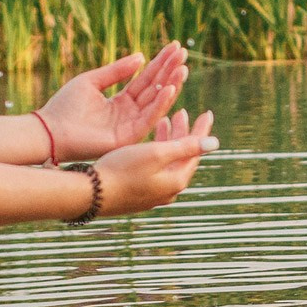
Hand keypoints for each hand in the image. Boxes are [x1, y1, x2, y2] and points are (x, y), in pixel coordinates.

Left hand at [35, 43, 189, 160]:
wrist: (50, 130)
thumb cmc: (65, 107)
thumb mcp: (92, 81)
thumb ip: (117, 70)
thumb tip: (141, 56)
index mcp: (120, 101)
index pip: (146, 79)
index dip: (160, 63)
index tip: (175, 47)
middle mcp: (129, 114)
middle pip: (155, 89)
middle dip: (170, 71)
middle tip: (183, 54)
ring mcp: (130, 126)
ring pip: (157, 103)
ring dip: (171, 85)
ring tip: (182, 68)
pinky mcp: (128, 138)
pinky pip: (149, 119)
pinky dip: (161, 104)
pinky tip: (169, 88)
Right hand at [91, 109, 217, 215]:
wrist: (91, 194)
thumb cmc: (122, 169)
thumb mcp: (156, 153)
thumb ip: (186, 146)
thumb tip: (215, 143)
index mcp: (176, 181)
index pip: (196, 151)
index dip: (201, 130)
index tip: (207, 112)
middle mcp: (168, 191)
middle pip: (183, 157)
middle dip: (183, 133)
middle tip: (182, 113)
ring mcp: (153, 194)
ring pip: (168, 163)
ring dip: (168, 141)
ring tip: (164, 121)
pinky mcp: (138, 194)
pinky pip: (155, 169)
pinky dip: (155, 152)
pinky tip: (147, 143)